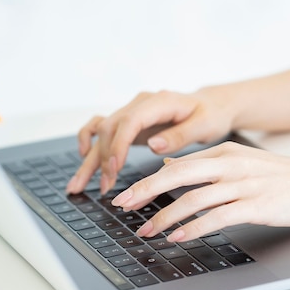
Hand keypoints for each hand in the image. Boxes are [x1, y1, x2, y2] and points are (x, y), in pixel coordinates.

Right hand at [67, 89, 236, 193]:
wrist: (210, 106)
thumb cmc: (210, 115)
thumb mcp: (204, 125)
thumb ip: (179, 135)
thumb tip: (153, 145)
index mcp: (159, 102)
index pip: (130, 121)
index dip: (119, 144)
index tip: (114, 168)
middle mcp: (140, 103)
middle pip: (110, 127)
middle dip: (102, 159)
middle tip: (105, 187)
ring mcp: (132, 110)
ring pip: (101, 131)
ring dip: (89, 158)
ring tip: (78, 185)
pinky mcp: (129, 121)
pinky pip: (101, 127)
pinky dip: (89, 141)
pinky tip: (83, 158)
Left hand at [110, 141, 289, 241]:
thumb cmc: (282, 177)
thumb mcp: (241, 162)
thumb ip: (206, 165)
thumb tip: (169, 168)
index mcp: (225, 153)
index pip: (177, 165)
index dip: (148, 181)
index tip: (127, 194)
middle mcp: (231, 165)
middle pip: (178, 176)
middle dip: (146, 192)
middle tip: (123, 207)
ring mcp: (244, 185)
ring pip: (194, 199)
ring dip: (166, 217)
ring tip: (147, 231)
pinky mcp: (256, 206)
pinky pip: (217, 217)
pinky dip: (193, 228)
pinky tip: (178, 237)